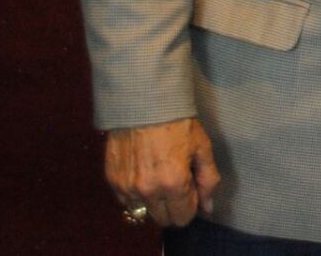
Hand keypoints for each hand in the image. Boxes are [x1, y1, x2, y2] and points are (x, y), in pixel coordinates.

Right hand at [105, 117, 220, 227]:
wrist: (145, 102)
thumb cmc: (179, 122)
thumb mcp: (202, 148)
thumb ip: (208, 180)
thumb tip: (208, 208)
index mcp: (173, 183)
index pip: (183, 218)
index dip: (191, 206)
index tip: (192, 191)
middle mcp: (148, 190)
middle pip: (163, 219)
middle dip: (173, 206)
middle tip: (177, 182)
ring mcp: (127, 187)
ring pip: (143, 211)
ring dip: (153, 201)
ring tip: (159, 176)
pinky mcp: (112, 180)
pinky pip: (126, 200)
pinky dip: (136, 193)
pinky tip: (144, 173)